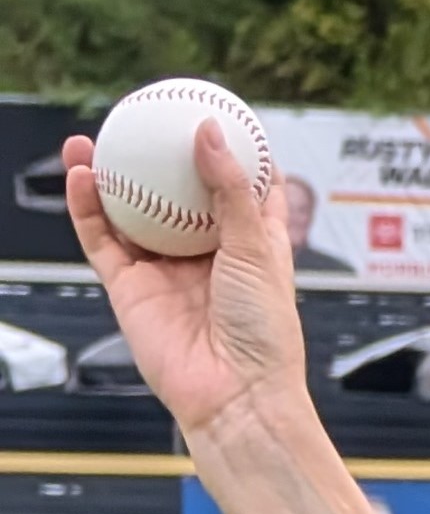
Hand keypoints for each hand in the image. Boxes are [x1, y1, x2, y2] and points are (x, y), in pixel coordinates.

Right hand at [62, 124, 307, 441]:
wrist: (236, 394)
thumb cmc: (265, 331)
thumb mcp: (257, 249)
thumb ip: (230, 191)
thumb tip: (209, 132)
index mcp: (251, 246)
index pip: (242, 192)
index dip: (232, 157)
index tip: (219, 118)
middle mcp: (206, 255)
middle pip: (175, 197)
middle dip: (158, 161)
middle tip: (142, 119)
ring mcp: (165, 270)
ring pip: (130, 213)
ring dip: (111, 177)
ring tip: (92, 138)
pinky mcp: (130, 288)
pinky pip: (101, 239)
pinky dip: (87, 207)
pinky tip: (81, 173)